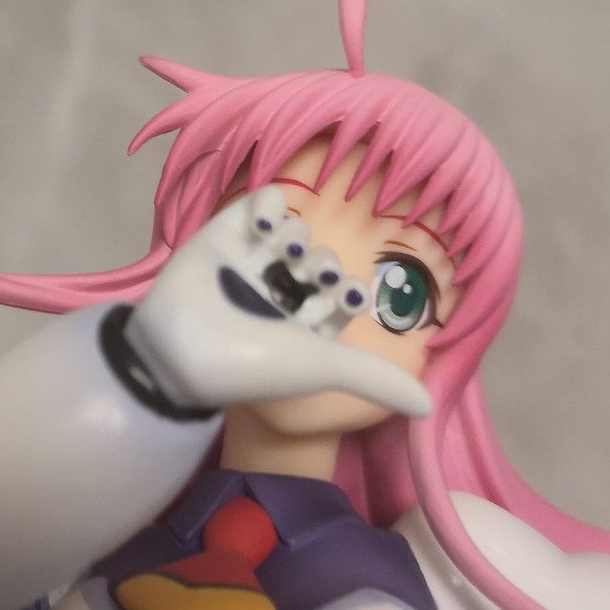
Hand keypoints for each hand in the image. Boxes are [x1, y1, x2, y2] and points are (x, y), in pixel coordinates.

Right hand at [125, 187, 432, 418]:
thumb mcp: (322, 366)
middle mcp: (277, 295)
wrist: (179, 354)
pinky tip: (268, 216)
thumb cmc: (252, 365)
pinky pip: (253, 208)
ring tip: (286, 246)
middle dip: (324, 262)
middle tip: (318, 272)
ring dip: (297, 235)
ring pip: (290, 233)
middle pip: (318, 263)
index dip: (350, 291)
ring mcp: (248, 265)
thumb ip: (375, 380)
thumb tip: (430, 407)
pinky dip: (268, 203)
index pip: (340, 297)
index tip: (348, 295)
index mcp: (301, 327)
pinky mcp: (219, 240)